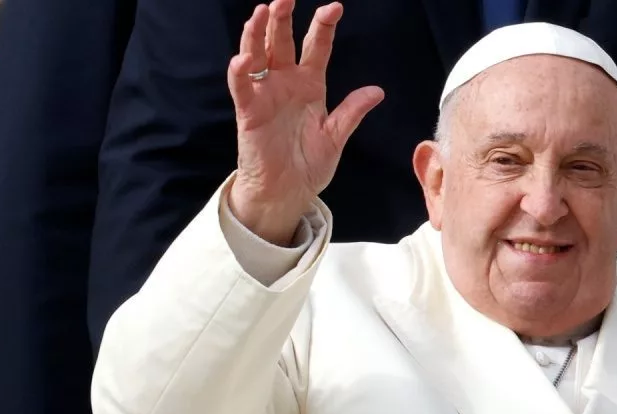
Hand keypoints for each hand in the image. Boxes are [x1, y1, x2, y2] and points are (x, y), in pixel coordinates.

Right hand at [227, 0, 383, 244]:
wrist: (288, 192)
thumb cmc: (309, 164)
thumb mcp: (335, 136)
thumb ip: (352, 112)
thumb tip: (377, 91)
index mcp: (310, 85)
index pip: (317, 48)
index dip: (323, 27)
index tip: (334, 7)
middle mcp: (285, 83)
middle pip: (282, 42)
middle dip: (283, 19)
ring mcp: (265, 95)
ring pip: (257, 55)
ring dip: (258, 33)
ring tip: (263, 11)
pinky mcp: (249, 112)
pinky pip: (241, 88)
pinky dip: (239, 72)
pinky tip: (243, 58)